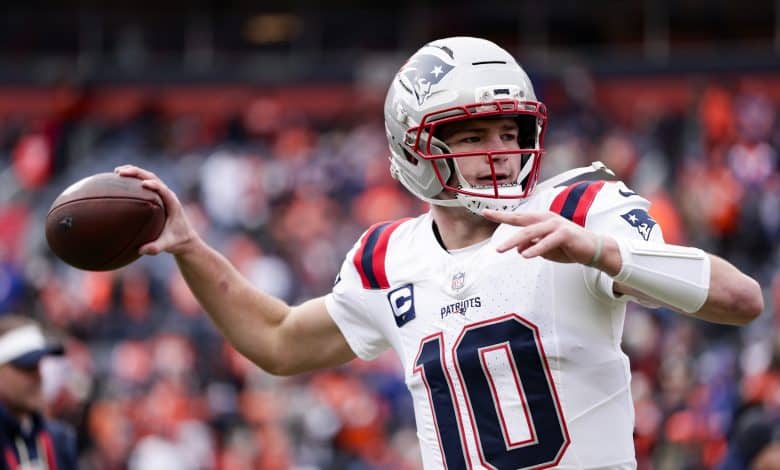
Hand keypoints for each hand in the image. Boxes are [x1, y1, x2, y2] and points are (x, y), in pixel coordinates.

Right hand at [114, 165, 198, 255]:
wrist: (185, 238)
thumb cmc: (177, 241)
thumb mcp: (168, 245)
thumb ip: (156, 247)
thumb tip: (141, 250)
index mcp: (172, 204)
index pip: (164, 190)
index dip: (154, 185)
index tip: (143, 183)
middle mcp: (167, 196)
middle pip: (153, 178)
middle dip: (138, 173)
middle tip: (121, 173)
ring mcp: (162, 194)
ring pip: (148, 177)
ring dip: (134, 172)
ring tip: (117, 172)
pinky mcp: (156, 196)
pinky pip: (144, 184)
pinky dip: (132, 180)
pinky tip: (118, 181)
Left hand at [482, 209, 619, 274]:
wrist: (592, 249)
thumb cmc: (568, 247)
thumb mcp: (545, 249)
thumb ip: (531, 246)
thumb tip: (517, 248)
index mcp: (541, 220)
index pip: (518, 217)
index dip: (502, 215)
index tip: (485, 212)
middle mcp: (547, 219)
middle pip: (522, 221)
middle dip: (503, 220)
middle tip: (488, 221)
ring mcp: (557, 225)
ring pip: (532, 232)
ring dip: (515, 240)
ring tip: (501, 249)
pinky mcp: (566, 234)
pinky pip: (548, 241)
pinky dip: (536, 248)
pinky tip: (526, 255)